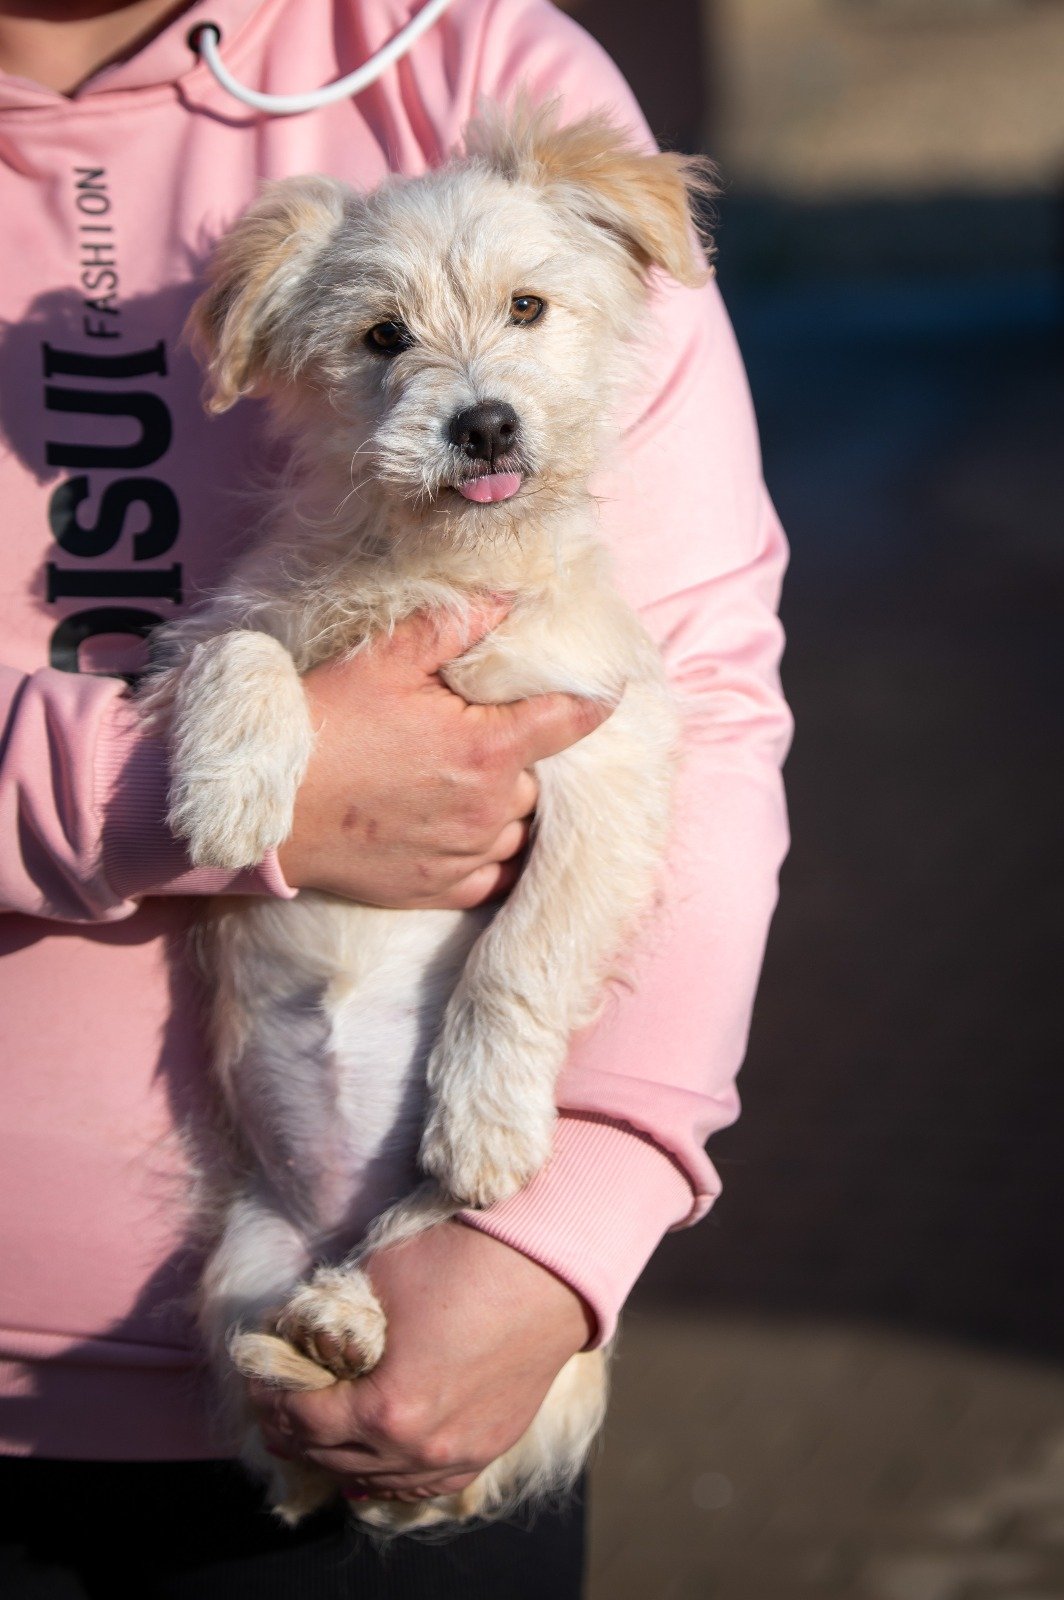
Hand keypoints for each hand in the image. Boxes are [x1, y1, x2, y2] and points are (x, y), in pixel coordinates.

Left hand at [251, 1222, 593, 1501]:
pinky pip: (424, 1483)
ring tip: (311, 1435)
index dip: (271, 1397)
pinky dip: (388, 1476)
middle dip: (293, 1430)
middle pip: (333, 1456)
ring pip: (376, 1480)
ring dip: (337, 1457)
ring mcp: (458, 1456)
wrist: (549, 1268)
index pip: (305, 1419)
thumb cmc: (464, 1261)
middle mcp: (421, 1448)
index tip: (255, 1375)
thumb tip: (301, 1333)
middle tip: (272, 1405)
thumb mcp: (378, 1279)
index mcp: (388, 1408)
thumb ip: (335, 1321)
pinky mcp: (487, 1448)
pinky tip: (370, 1466)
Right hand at [277, 606, 610, 907]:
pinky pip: (493, 875)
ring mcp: (465, 855)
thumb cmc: (324, 726)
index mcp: (486, 749)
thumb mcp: (384, 659)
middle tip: (479, 733)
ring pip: (518, 827)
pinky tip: (467, 832)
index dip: (594, 701)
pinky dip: (490, 854)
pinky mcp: (438, 889)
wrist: (267, 807)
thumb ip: (454, 624)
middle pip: (537, 778)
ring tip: (466, 780)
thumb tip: (508, 596)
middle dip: (519, 755)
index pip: (570, 721)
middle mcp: (487, 809)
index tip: (610, 691)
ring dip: (505, 804)